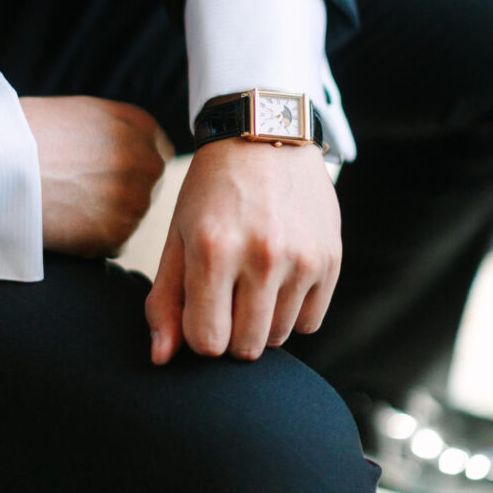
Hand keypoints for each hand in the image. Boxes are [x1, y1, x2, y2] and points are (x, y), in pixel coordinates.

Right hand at [20, 96, 173, 257]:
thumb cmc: (30, 133)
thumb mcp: (86, 114)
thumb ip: (120, 133)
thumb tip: (138, 155)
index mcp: (141, 126)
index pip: (156, 153)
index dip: (131, 167)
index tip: (105, 172)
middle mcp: (146, 161)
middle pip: (147, 188)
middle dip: (121, 193)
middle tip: (79, 191)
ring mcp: (135, 199)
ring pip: (131, 217)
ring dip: (105, 218)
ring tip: (65, 203)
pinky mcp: (116, 235)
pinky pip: (112, 244)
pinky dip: (91, 241)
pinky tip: (63, 222)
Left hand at [145, 139, 340, 363]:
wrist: (267, 134)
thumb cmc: (213, 187)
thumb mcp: (179, 233)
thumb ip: (166, 298)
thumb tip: (161, 358)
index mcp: (214, 249)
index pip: (208, 342)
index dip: (200, 334)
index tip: (201, 309)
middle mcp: (262, 256)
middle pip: (246, 348)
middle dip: (231, 333)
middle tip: (227, 296)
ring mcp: (302, 258)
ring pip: (279, 338)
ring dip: (262, 322)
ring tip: (253, 282)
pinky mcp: (331, 258)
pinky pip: (310, 321)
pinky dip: (293, 311)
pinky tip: (281, 278)